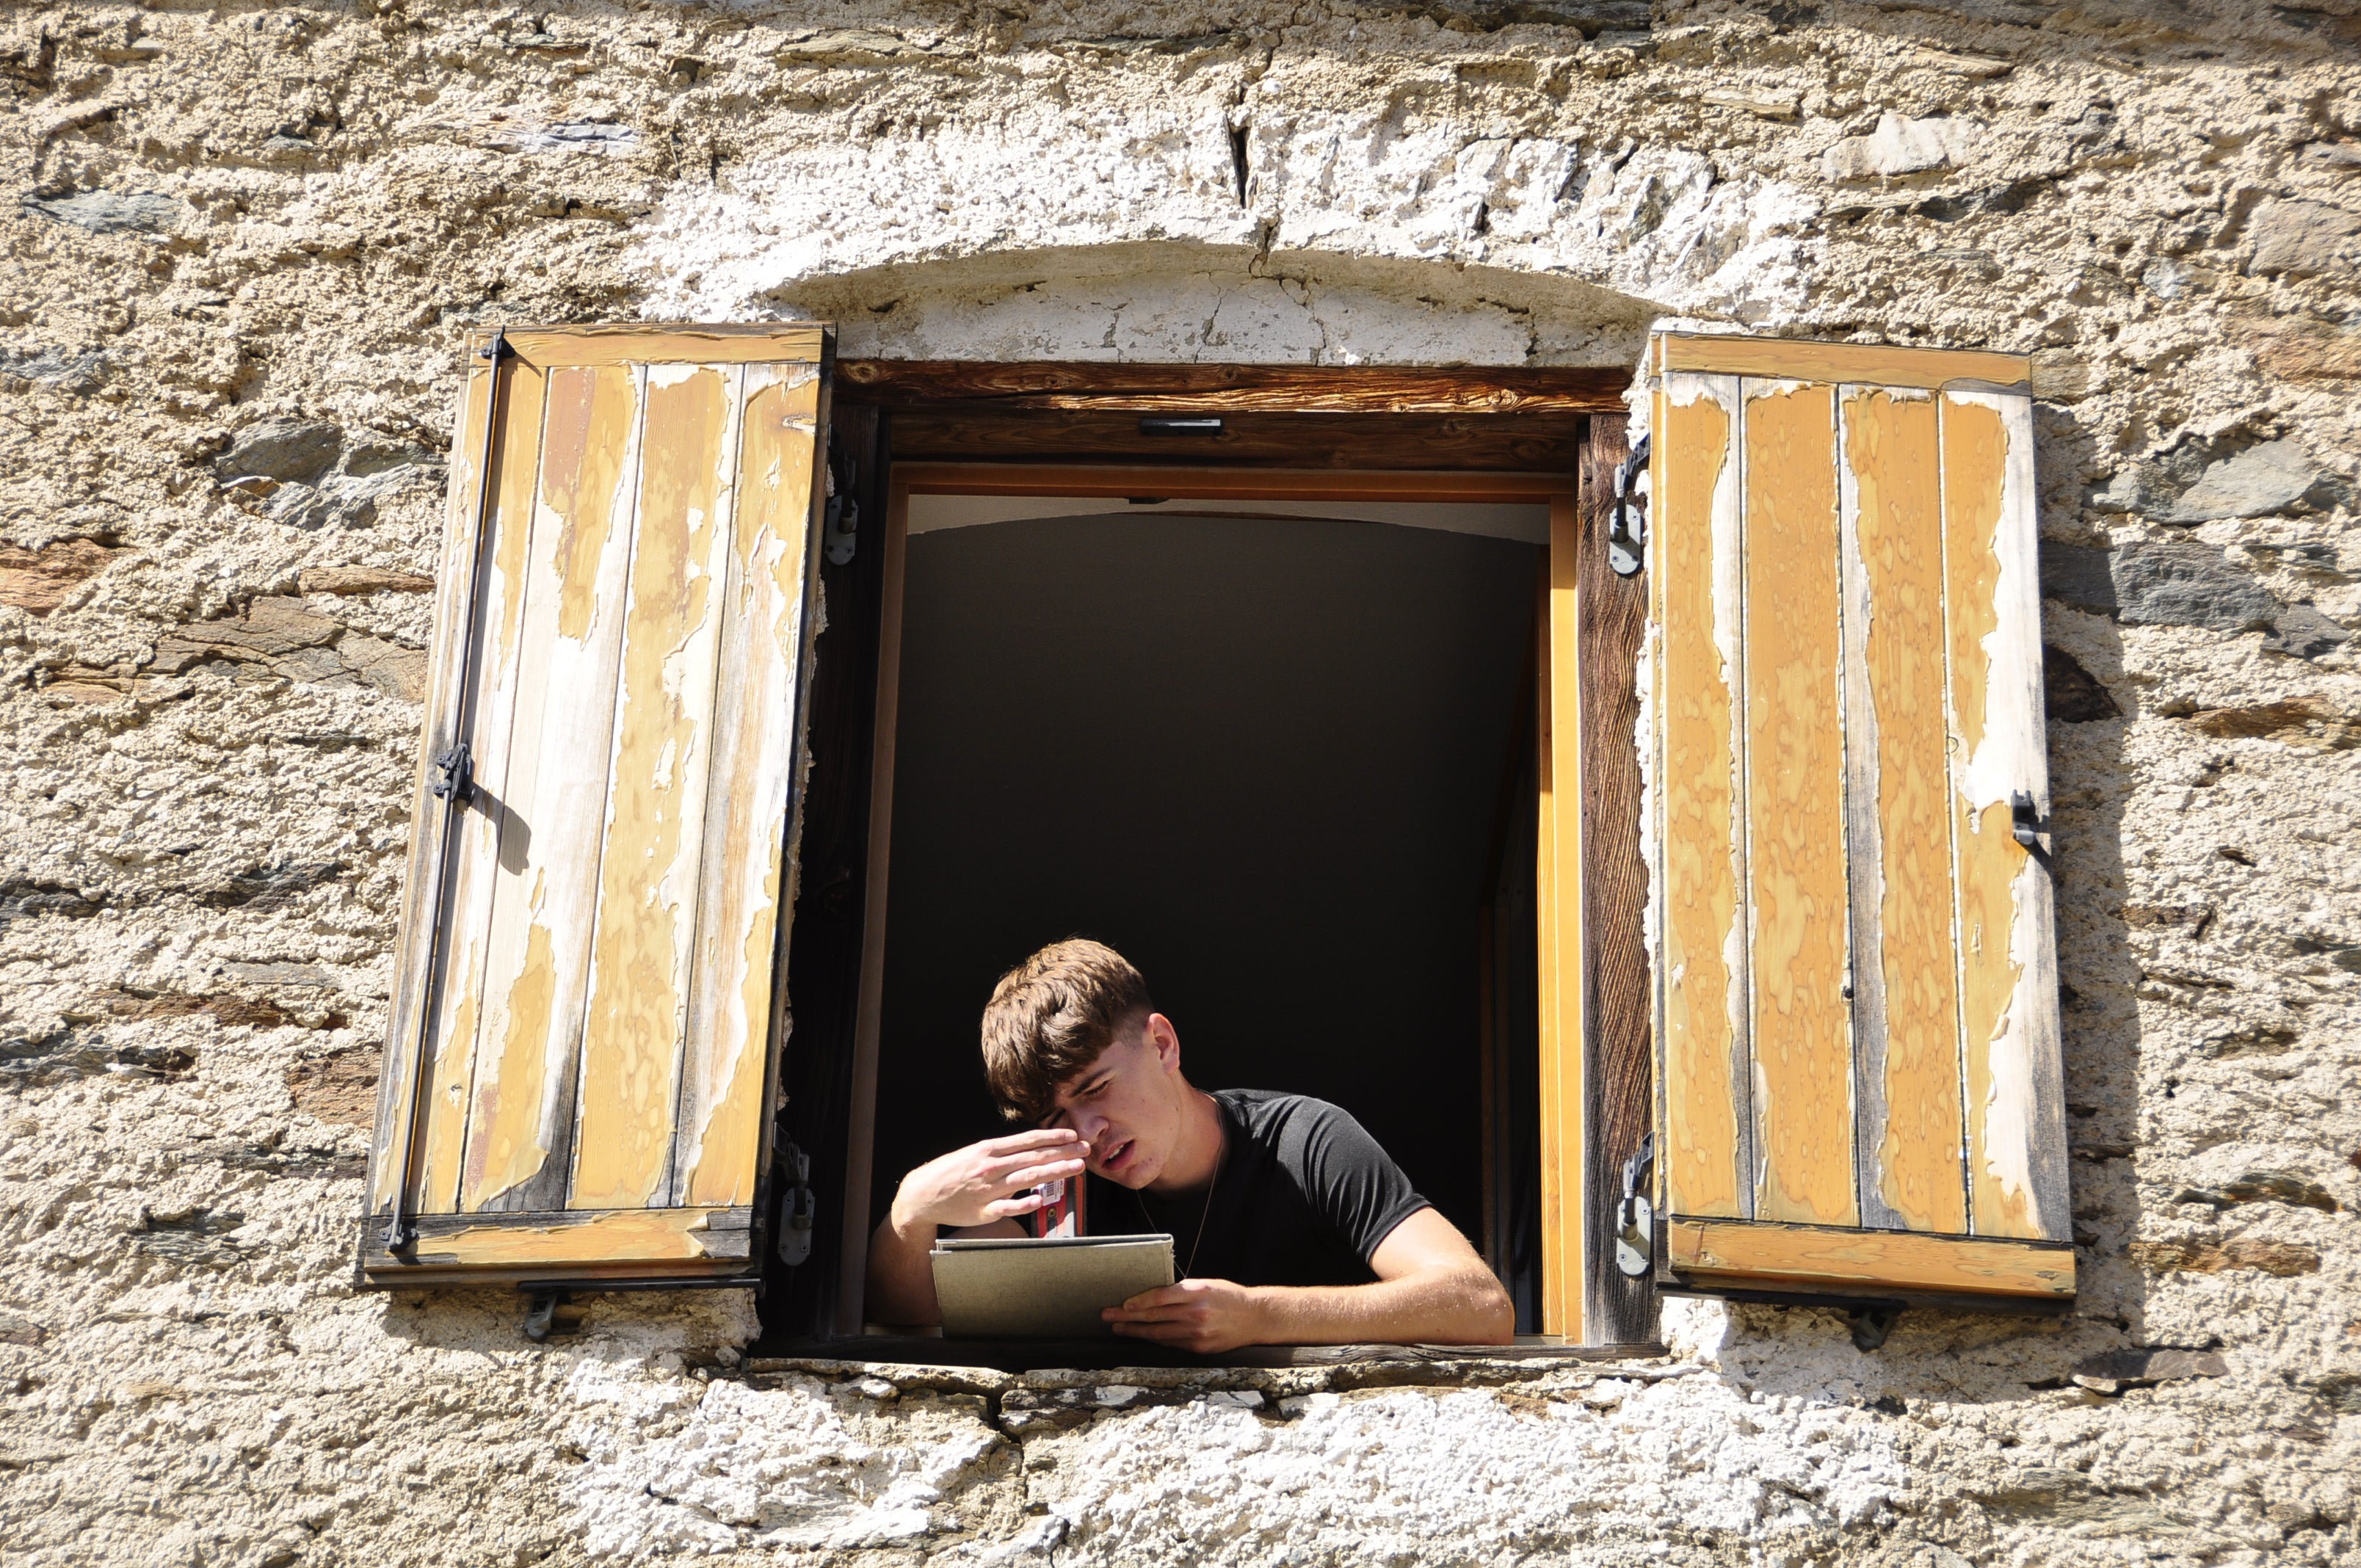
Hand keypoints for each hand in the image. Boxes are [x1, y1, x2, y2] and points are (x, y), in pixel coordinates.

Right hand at [889, 1128, 1088, 1232]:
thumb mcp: (975, 1153)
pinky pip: (1007, 1208)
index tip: (1074, 1136)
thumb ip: (1003, 1152)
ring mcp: (988, 1189)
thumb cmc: (952, 1172)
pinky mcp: (983, 1211)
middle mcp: (991, 1166)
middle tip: (1085, 1150)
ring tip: (1076, 1168)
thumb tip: (1031, 1149)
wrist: (922, 1193)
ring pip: (1026, 1178)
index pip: (1028, 1140)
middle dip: (1063, 1153)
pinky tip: (1041, 1200)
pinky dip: (1023, 1203)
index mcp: (989, 1149)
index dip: (1053, 1137)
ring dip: (1054, 1172)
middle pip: (1034, 1157)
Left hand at [1103, 1278, 1265, 1353]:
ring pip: (1159, 1333)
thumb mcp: (1205, 1285)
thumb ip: (1180, 1292)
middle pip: (1154, 1316)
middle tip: (1108, 1316)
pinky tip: (1144, 1336)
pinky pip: (1171, 1344)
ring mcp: (1197, 1333)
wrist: (1255, 1317)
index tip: (1121, 1305)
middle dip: (1127, 1317)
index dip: (1137, 1302)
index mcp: (1196, 1292)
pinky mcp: (1200, 1348)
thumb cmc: (1228, 1297)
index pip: (1159, 1297)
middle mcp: (1195, 1313)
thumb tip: (1151, 1298)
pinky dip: (1156, 1340)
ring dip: (1136, 1331)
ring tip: (1119, 1328)